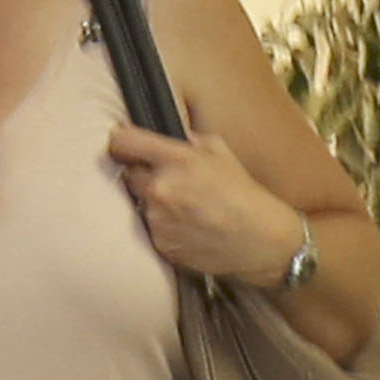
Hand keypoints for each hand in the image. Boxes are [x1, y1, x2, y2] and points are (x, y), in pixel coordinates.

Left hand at [104, 122, 311, 286]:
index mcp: (175, 159)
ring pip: (139, 204)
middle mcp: (161, 188)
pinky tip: (187, 226)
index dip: (121, 142)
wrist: (258, 237)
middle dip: (143, 175)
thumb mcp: (219, 150)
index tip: (124, 145)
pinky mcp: (160, 244)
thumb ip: (187, 139)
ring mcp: (158, 219)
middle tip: (169, 182)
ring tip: (185, 208)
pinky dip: (163, 226)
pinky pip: (150, 229)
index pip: (123, 143)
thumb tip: (165, 136)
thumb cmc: (241, 192)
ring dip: (154, 203)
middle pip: (128, 175)